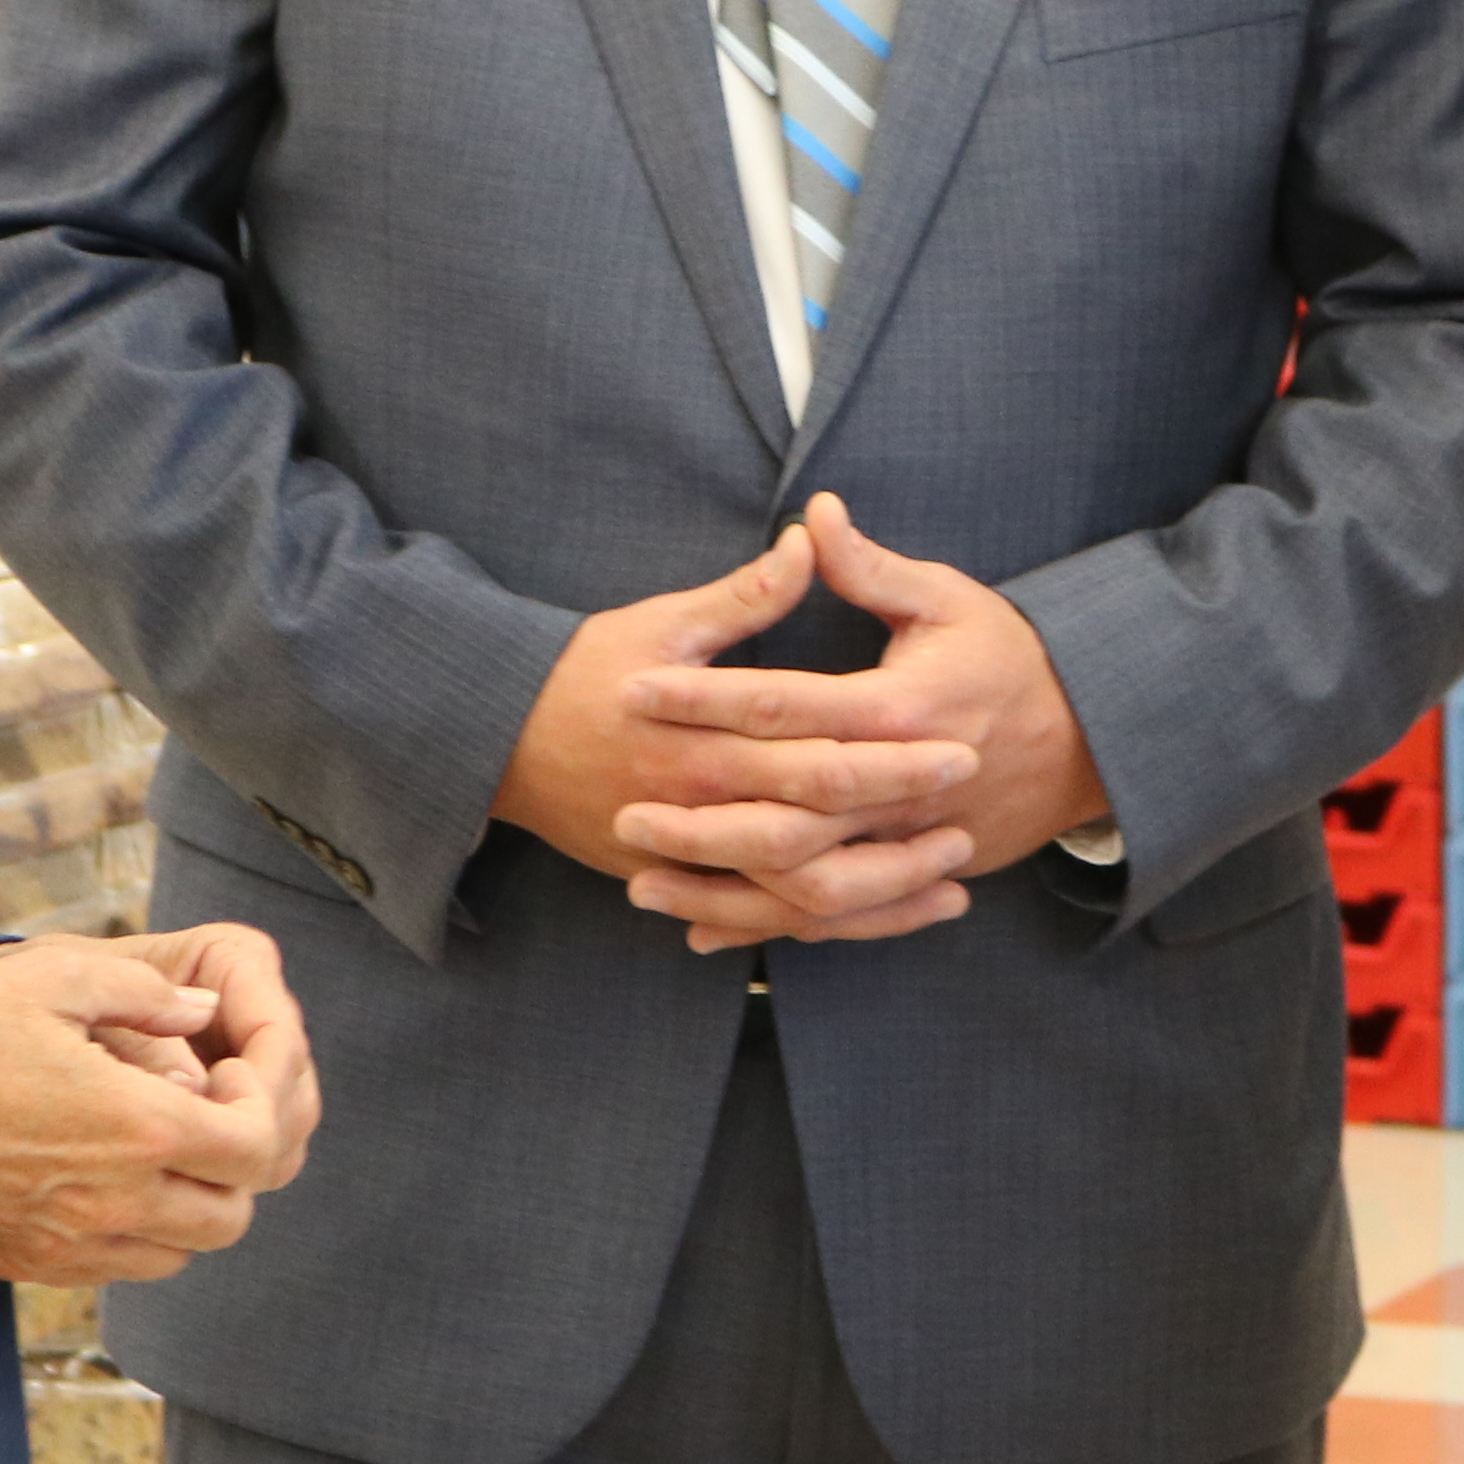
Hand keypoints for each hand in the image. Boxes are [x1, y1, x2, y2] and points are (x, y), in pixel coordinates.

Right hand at [0, 936, 306, 1288]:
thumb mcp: (52, 980)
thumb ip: (144, 995)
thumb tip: (199, 1009)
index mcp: (135, 1127)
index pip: (254, 1147)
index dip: (261, 1108)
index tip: (226, 1075)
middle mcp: (115, 1200)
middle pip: (233, 1215)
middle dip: (237, 1165)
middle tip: (204, 1113)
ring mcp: (73, 1244)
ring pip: (182, 1253)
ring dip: (191, 1205)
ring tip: (157, 1149)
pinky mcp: (34, 1265)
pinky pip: (120, 1270)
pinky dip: (138, 1234)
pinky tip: (106, 1181)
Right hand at [497, 522, 974, 934]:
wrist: (493, 739)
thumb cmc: (582, 669)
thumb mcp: (663, 620)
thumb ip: (747, 594)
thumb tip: (812, 537)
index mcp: (704, 737)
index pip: (815, 753)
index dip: (891, 756)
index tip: (958, 744)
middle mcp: (698, 804)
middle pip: (817, 831)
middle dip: (898, 830)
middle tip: (969, 822)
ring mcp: (684, 853)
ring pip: (795, 897)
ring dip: (879, 895)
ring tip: (952, 884)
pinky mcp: (674, 881)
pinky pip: (760, 920)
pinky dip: (824, 926)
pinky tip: (882, 916)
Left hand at [616, 494, 1109, 952]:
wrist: (1093, 738)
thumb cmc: (1011, 657)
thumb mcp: (947, 599)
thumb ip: (870, 566)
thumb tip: (814, 513)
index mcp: (900, 705)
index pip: (783, 702)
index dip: (703, 696)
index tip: (633, 688)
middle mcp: (901, 784)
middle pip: (782, 812)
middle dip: (696, 816)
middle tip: (620, 810)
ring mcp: (910, 839)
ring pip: (802, 884)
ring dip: (719, 890)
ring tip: (641, 883)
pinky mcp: (915, 873)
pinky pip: (834, 916)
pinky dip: (766, 928)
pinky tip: (703, 929)